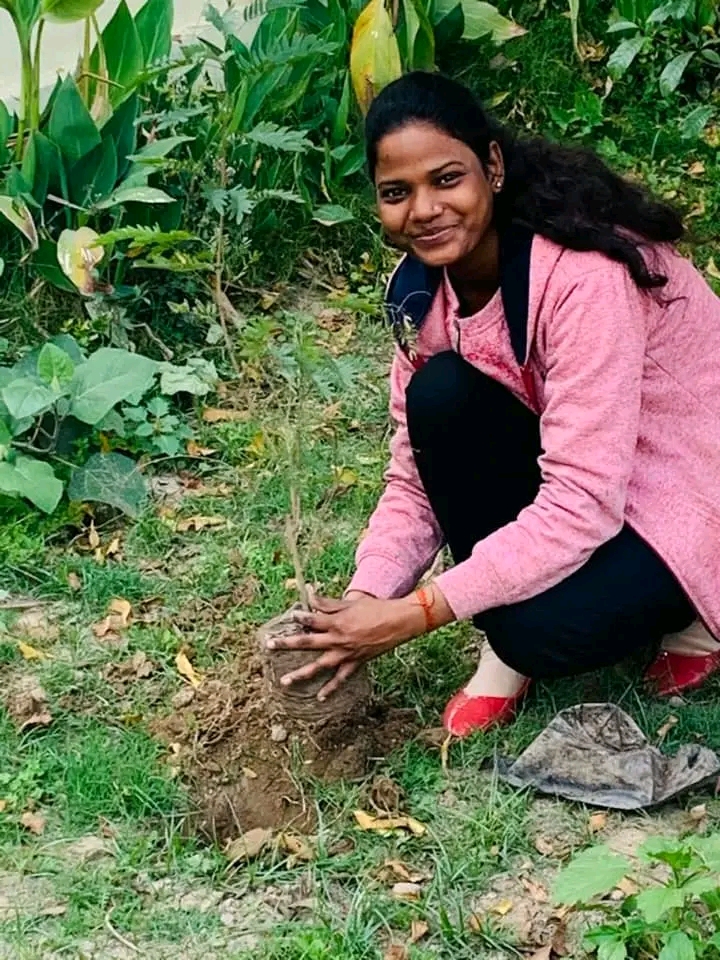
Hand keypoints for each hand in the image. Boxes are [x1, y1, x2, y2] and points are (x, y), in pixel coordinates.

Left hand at [266, 584, 453, 699]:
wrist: (398, 622)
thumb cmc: (375, 608)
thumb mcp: (351, 602)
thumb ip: (328, 603)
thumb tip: (310, 594)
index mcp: (337, 622)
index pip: (312, 619)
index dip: (299, 617)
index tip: (289, 616)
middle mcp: (338, 639)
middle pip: (307, 642)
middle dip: (286, 644)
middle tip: (268, 645)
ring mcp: (346, 653)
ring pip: (319, 666)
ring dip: (301, 674)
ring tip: (284, 682)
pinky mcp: (356, 662)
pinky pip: (341, 678)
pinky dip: (330, 689)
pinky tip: (319, 698)